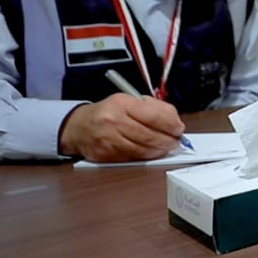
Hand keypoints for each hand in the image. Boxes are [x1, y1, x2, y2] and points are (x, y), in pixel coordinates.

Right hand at [59, 93, 185, 161]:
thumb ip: (153, 107)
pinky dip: (146, 156)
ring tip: (166, 146)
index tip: (179, 128)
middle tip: (176, 141)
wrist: (79, 127)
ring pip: (143, 150)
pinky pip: (133, 158)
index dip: (171, 124)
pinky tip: (151, 151)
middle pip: (149, 135)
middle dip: (168, 140)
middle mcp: (113, 121)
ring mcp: (109, 140)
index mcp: (122, 104)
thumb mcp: (129, 100)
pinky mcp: (106, 155)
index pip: (154, 115)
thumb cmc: (109, 112)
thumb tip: (174, 121)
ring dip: (159, 150)